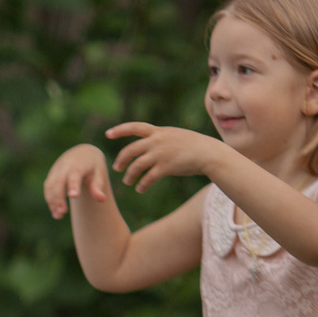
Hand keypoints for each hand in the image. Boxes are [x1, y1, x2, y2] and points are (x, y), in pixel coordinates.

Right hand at [43, 144, 110, 217]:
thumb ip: (98, 186)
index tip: (73, 196)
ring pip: (50, 186)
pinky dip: (50, 200)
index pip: (74, 175)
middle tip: (62, 213)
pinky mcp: (51, 175)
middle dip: (58, 197)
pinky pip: (48, 188)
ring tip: (58, 216)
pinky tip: (54, 211)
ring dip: (52, 201)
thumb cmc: (92, 166)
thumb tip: (101, 199)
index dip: (73, 185)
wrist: (82, 153)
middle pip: (58, 182)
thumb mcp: (98, 173)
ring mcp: (56, 170)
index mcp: (79, 165)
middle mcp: (65, 166)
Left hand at [105, 122, 226, 193]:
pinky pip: (148, 178)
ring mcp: (161, 154)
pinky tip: (140, 189)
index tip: (107, 134)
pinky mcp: (166, 167)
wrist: (210, 153)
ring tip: (127, 181)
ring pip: (136, 166)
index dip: (120, 130)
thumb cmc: (195, 146)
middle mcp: (157, 141)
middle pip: (130, 150)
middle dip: (121, 160)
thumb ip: (161, 138)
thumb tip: (149, 142)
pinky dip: (142, 185)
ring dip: (129, 175)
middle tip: (117, 168)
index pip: (135, 127)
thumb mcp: (176, 135)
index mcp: (159, 132)